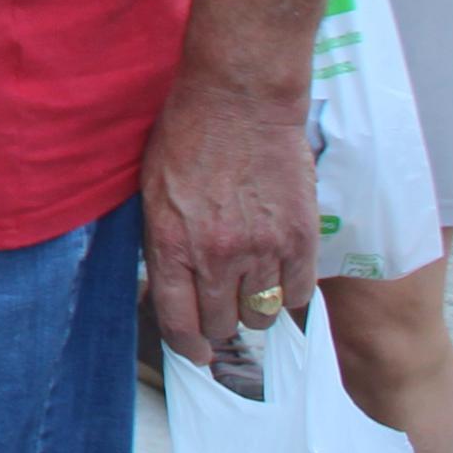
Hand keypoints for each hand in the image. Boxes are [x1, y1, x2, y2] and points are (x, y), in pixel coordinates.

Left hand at [142, 73, 317, 363]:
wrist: (239, 101)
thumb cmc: (186, 136)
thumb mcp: (152, 189)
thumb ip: (162, 240)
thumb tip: (171, 284)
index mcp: (170, 243)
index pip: (178, 321)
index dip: (187, 346)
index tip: (196, 352)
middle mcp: (215, 255)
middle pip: (221, 324)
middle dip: (218, 323)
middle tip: (222, 308)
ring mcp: (261, 250)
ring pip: (260, 315)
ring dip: (253, 308)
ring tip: (250, 288)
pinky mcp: (300, 240)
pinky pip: (298, 295)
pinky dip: (288, 293)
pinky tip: (279, 275)